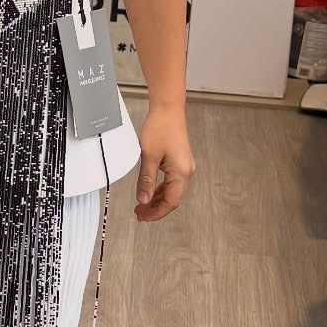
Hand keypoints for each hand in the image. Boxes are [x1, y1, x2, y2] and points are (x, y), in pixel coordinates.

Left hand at [135, 104, 194, 221]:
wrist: (168, 109)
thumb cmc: (160, 128)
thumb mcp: (149, 156)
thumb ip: (146, 180)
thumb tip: (143, 199)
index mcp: (181, 172)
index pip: (170, 201)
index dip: (156, 212)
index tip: (143, 217)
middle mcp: (186, 171)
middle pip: (172, 198)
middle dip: (156, 208)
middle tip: (140, 213)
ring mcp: (184, 166)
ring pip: (171, 190)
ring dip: (157, 199)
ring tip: (142, 204)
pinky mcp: (179, 161)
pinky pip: (171, 181)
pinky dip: (160, 189)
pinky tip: (149, 191)